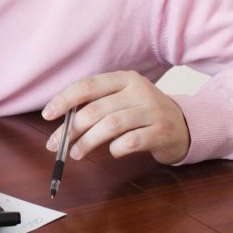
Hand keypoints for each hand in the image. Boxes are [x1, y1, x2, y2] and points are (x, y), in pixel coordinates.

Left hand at [41, 71, 190, 164]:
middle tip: (56, 145)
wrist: (184, 125)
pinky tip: (112, 152)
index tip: (48, 114)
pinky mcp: (162, 131)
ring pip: (111, 125)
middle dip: (71, 129)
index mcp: (125, 79)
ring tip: (76, 153)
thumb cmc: (143, 113)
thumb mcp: (122, 100)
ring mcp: (153, 110)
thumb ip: (97, 104)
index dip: (65, 99)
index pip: (88, 85)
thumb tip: (61, 121)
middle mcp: (139, 91)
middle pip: (96, 109)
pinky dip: (116, 149)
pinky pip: (131, 141)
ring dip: (88, 142)